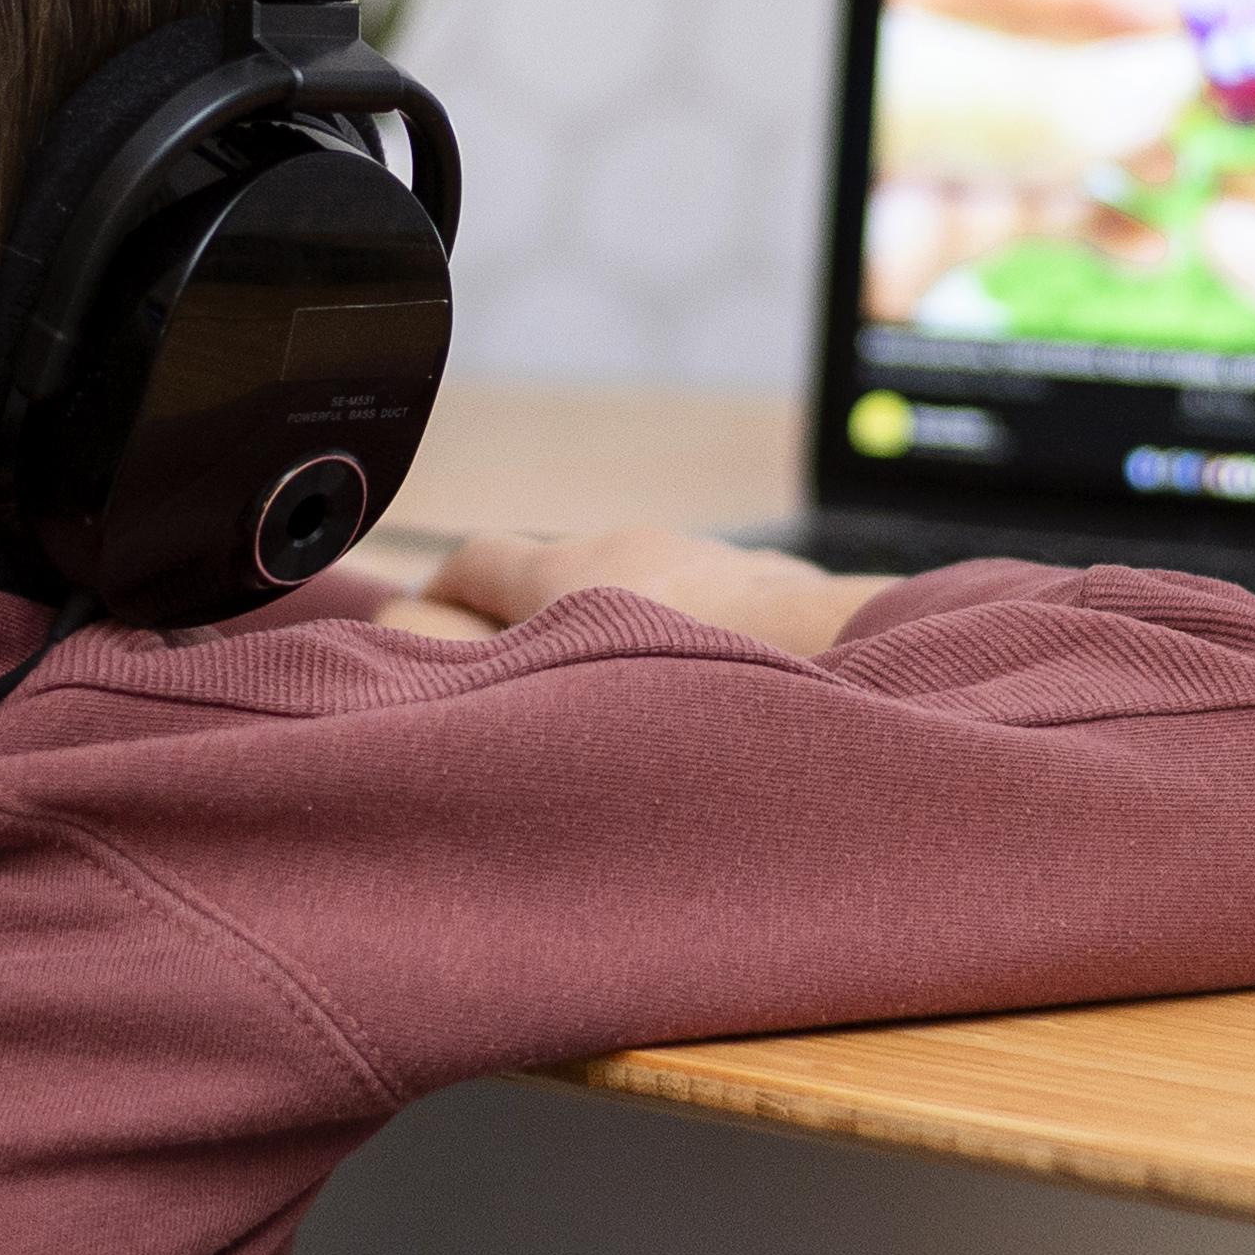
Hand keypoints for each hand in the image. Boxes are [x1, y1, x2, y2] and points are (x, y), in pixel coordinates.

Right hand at [392, 527, 881, 656]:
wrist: (832, 661)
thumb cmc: (693, 688)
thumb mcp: (553, 701)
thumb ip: (480, 684)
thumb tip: (422, 675)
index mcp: (568, 571)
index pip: (475, 560)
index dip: (441, 590)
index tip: (422, 622)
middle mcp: (634, 546)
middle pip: (562, 575)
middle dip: (541, 622)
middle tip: (534, 687)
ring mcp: (708, 556)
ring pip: (647, 589)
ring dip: (632, 632)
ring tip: (639, 707)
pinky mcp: (772, 579)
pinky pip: (721, 606)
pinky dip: (705, 638)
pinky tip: (719, 699)